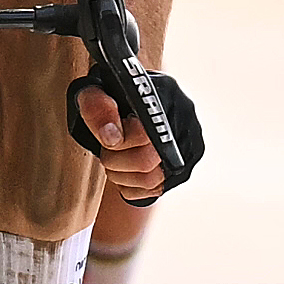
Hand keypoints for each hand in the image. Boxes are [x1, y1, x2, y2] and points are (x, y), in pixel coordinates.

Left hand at [67, 78, 175, 211]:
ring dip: (121, 175)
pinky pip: (154, 191)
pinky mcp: (184, 169)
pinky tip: (124, 170)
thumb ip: (97, 107)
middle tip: (105, 151)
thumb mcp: (93, 93)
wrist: (122, 108)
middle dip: (116, 161)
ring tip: (113, 160)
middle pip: (148, 160)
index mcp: (165, 91)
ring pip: (151, 181)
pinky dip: (131, 186)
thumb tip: (112, 138)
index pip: (144, 131)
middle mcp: (186, 118)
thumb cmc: (108, 98)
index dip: (118, 141)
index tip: (104, 139)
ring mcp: (190, 146)